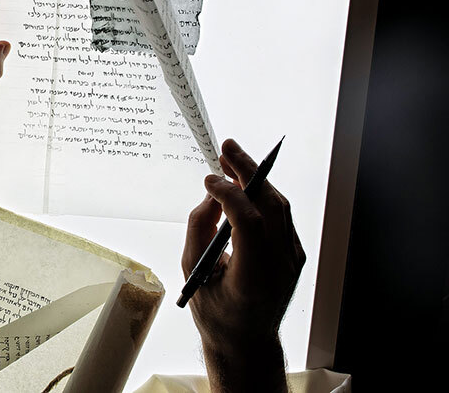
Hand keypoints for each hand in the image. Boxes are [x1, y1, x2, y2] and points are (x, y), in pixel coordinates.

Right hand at [182, 139, 305, 390]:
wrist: (247, 341)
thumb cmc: (215, 310)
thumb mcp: (194, 272)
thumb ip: (199, 230)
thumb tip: (211, 195)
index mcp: (252, 278)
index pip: (249, 223)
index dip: (229, 194)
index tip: (209, 180)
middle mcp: (279, 267)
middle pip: (272, 206)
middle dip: (249, 172)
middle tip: (227, 147)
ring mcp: (292, 260)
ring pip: (280, 206)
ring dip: (257, 179)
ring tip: (232, 159)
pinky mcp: (294, 254)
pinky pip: (280, 216)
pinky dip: (262, 195)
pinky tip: (244, 184)